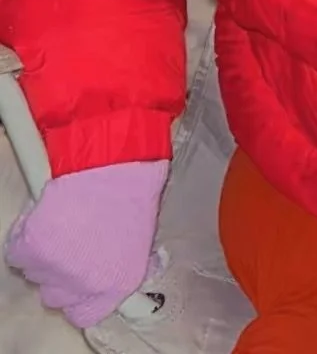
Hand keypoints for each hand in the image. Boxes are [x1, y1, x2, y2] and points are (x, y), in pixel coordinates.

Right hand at [5, 160, 167, 328]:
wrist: (114, 161)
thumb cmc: (133, 191)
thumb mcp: (142, 237)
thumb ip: (127, 263)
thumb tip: (124, 272)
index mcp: (115, 286)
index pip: (85, 314)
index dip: (79, 295)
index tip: (79, 279)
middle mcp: (82, 287)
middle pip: (55, 295)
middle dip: (60, 272)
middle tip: (70, 243)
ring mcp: (54, 270)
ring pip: (35, 272)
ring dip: (43, 252)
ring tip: (63, 220)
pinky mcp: (31, 248)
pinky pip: (17, 251)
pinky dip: (24, 234)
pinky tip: (43, 213)